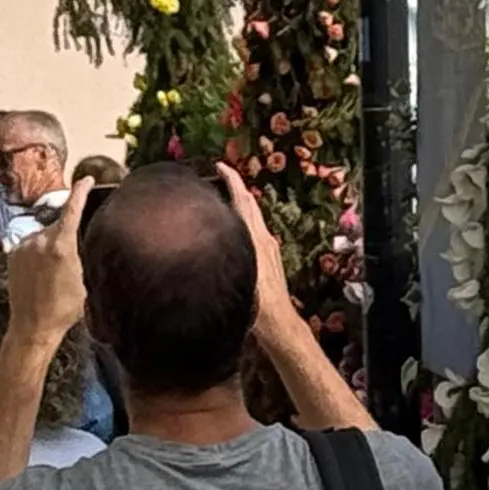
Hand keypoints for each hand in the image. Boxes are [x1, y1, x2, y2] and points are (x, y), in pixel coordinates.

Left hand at [6, 183, 86, 347]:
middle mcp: (40, 239)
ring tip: (53, 275)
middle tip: (69, 265)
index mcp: (61, 245)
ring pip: (43, 237)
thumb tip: (74, 244)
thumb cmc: (64, 308)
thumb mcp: (82, 280)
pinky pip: (31, 246)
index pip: (72, 209)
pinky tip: (40, 275)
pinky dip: (38, 254)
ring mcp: (24, 245)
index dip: (80, 192)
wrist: (33, 326)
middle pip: (58, 227)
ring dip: (50, 247)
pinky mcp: (13, 253)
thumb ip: (77, 255)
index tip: (85, 179)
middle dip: (65, 239)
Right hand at [215, 162, 291, 331]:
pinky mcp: (271, 260)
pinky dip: (244, 221)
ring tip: (223, 198)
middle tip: (219, 175)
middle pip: (250, 204)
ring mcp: (270, 248)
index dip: (232, 179)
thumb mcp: (239, 277)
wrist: (280, 325)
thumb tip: (208, 235)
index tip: (220, 164)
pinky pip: (255, 229)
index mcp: (255, 238)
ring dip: (240, 203)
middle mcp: (264, 238)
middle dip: (236, 187)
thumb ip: (227, 255)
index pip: (243, 199)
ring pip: (254, 217)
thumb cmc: (257, 305)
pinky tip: (236, 230)